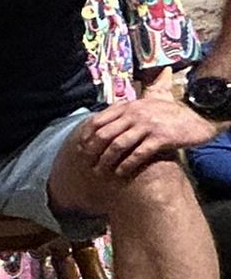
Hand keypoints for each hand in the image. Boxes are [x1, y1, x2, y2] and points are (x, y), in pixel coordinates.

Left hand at [78, 94, 219, 176]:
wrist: (198, 117)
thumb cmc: (169, 113)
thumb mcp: (145, 105)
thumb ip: (126, 109)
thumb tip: (104, 119)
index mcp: (128, 106)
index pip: (98, 120)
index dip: (86, 136)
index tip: (80, 148)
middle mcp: (135, 114)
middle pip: (104, 134)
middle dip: (92, 151)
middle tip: (86, 164)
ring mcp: (147, 126)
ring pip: (117, 145)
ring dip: (106, 161)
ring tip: (99, 172)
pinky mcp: (160, 138)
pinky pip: (137, 154)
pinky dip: (126, 165)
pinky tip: (119, 173)